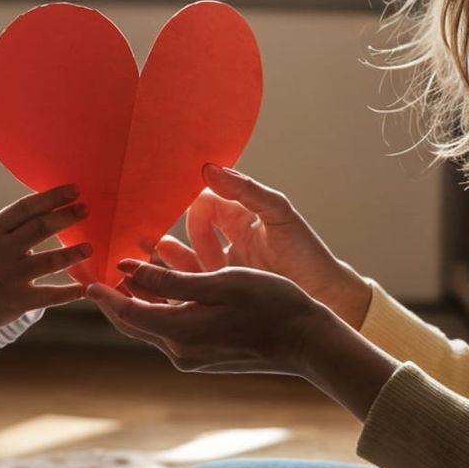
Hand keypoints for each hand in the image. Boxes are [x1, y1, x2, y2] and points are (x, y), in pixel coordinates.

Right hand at [0, 185, 90, 338]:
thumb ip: (11, 227)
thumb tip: (47, 210)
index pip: (27, 207)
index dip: (53, 197)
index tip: (74, 190)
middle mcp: (2, 249)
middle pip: (41, 227)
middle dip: (67, 216)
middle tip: (86, 210)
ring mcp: (11, 276)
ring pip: (51, 261)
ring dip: (73, 253)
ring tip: (89, 248)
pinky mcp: (19, 301)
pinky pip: (51, 295)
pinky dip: (70, 292)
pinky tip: (85, 287)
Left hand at [85, 259, 337, 376]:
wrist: (308, 342)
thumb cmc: (270, 304)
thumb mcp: (220, 282)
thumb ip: (171, 280)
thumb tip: (128, 270)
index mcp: (179, 333)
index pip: (126, 312)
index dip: (102, 292)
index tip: (83, 272)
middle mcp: (179, 351)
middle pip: (133, 320)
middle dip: (113, 295)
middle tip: (94, 269)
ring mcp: (192, 355)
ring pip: (152, 323)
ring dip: (138, 297)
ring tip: (125, 268)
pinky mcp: (205, 354)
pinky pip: (171, 326)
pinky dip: (160, 305)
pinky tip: (161, 283)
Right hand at [154, 165, 371, 326]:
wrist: (326, 300)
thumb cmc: (307, 254)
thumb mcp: (280, 215)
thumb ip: (246, 190)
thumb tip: (209, 167)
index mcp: (242, 215)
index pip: (206, 200)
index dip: (187, 198)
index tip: (167, 198)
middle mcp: (229, 238)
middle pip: (190, 227)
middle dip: (167, 226)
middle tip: (143, 229)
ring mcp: (224, 266)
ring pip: (186, 257)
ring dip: (164, 255)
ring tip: (142, 251)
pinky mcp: (223, 291)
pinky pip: (191, 282)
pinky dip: (172, 279)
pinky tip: (156, 278)